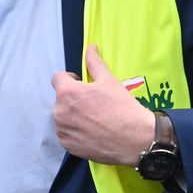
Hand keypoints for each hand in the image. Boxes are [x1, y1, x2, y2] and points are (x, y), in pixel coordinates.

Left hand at [51, 45, 156, 165]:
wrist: (134, 139)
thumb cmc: (122, 107)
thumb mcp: (109, 80)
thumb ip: (94, 63)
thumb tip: (90, 48)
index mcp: (67, 92)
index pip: (57, 78)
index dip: (71, 79)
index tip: (83, 85)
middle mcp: (59, 112)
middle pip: (61, 98)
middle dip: (73, 98)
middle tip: (93, 103)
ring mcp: (62, 130)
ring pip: (63, 116)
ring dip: (73, 114)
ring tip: (94, 118)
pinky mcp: (67, 145)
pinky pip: (66, 133)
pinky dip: (75, 131)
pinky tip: (92, 131)